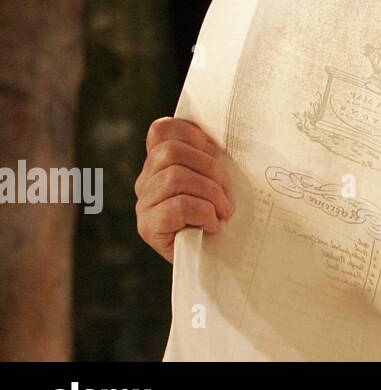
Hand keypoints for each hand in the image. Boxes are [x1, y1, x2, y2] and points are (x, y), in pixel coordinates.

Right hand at [134, 117, 235, 263]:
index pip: (161, 130)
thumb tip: (228, 136)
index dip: (191, 134)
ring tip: (223, 210)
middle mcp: (146, 180)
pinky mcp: (148, 227)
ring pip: (175, 177)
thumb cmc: (221, 212)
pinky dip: (202, 213)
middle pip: (171, 151)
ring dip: (210, 193)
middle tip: (227, 190)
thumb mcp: (218, 178)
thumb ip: (213, 156)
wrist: (215, 259)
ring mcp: (144, 204)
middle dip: (209, 168)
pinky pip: (177, 206)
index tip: (215, 150)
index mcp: (161, 162)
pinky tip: (211, 225)